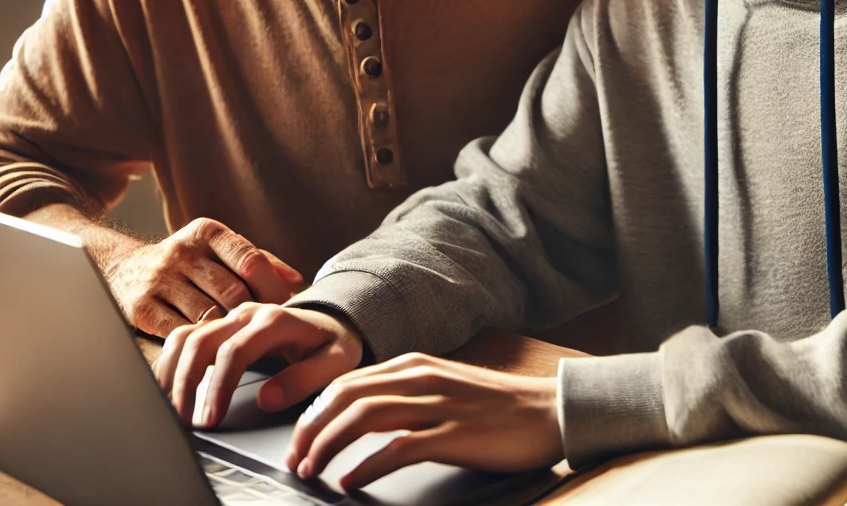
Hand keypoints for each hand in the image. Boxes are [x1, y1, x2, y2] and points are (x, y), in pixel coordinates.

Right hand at [103, 216, 303, 337]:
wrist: (122, 269)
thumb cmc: (188, 265)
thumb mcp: (219, 251)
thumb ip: (260, 262)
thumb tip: (296, 280)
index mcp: (208, 232)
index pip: (250, 260)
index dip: (273, 289)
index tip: (285, 310)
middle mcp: (183, 252)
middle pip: (232, 291)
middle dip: (254, 316)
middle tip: (269, 335)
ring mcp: (160, 280)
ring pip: (208, 315)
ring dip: (229, 335)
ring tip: (246, 347)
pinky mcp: (142, 308)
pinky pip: (181, 333)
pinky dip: (201, 346)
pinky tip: (214, 356)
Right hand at [154, 302, 362, 426]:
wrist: (331, 321)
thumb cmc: (333, 344)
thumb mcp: (336, 362)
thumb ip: (305, 379)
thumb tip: (267, 398)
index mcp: (276, 321)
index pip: (235, 351)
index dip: (218, 387)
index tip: (210, 419)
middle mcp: (248, 314)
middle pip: (202, 341)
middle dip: (187, 384)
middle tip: (184, 421)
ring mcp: (230, 317)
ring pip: (186, 336)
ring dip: (172, 372)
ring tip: (170, 408)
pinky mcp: (219, 326)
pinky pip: (184, 336)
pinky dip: (170, 362)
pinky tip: (168, 389)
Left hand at [286, 354, 563, 491]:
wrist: (550, 410)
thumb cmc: (499, 405)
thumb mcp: (444, 386)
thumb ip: (406, 394)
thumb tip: (362, 415)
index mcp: (415, 365)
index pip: (346, 382)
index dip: (314, 411)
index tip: (299, 438)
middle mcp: (421, 378)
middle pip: (345, 397)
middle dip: (311, 429)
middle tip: (296, 459)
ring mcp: (438, 405)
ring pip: (364, 418)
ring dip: (329, 446)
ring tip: (313, 470)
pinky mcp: (454, 435)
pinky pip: (398, 448)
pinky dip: (366, 466)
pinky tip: (352, 481)